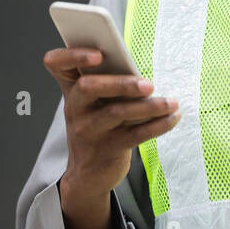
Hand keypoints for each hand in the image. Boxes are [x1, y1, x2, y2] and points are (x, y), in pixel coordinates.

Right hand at [42, 47, 180, 203]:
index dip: (72, 55)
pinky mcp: (108, 148)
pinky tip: (173, 117)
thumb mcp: (94, 103)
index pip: (57, 64)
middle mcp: (76, 108)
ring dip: (149, 106)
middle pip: (88, 87)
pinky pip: (136, 134)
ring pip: (117, 112)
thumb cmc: (97, 126)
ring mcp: (89, 129)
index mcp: (72, 89)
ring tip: (171, 103)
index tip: (98, 54)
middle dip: (120, 83)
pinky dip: (159, 124)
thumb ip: (108, 81)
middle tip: (148, 85)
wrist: (88, 174)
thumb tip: (136, 67)